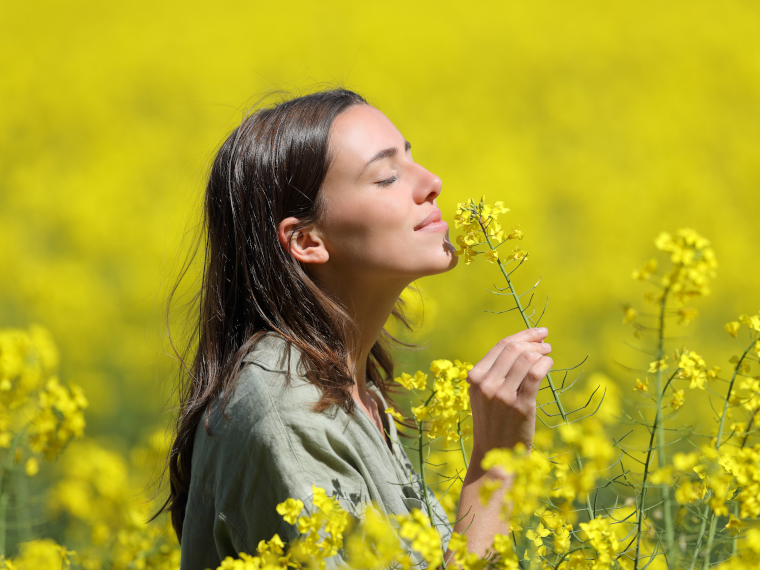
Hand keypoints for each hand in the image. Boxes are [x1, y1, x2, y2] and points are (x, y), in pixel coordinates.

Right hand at [467, 327, 552, 463]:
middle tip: (546, 343)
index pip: (501, 346)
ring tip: (548, 354)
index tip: (538, 332)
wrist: (494, 455)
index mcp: (474, 378)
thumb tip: (522, 344)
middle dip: (533, 341)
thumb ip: (494, 371)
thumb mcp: (483, 394)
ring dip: (541, 352)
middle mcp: (486, 384)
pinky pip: (535, 373)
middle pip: (514, 348)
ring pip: (526, 358)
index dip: (523, 334)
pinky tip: (549, 363)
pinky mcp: (520, 406)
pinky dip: (545, 363)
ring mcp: (502, 395)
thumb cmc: (493, 422)